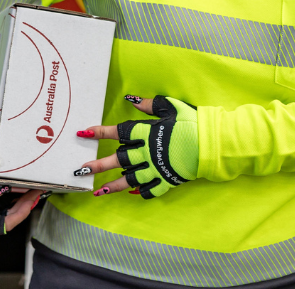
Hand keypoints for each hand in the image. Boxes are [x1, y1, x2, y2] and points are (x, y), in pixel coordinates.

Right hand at [0, 173, 42, 239]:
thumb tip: (0, 189)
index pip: (5, 224)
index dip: (20, 213)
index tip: (31, 200)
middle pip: (12, 218)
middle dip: (27, 204)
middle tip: (37, 189)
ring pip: (13, 212)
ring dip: (24, 200)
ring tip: (35, 187)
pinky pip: (9, 207)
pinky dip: (18, 198)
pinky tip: (25, 190)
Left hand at [74, 95, 199, 198]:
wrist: (212, 143)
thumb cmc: (192, 122)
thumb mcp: (172, 107)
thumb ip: (150, 105)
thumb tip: (131, 100)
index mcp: (148, 132)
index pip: (119, 131)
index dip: (100, 132)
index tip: (84, 133)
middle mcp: (148, 151)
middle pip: (119, 159)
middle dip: (98, 164)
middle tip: (82, 170)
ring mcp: (157, 167)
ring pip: (130, 178)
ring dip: (113, 185)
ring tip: (99, 191)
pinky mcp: (167, 179)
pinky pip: (150, 189)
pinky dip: (141, 192)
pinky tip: (131, 194)